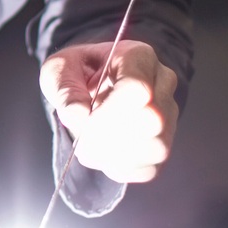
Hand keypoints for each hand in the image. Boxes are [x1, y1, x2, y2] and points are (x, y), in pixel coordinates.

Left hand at [40, 40, 178, 184]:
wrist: (92, 82)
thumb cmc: (78, 72)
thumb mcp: (59, 70)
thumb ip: (64, 89)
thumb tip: (78, 116)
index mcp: (138, 57)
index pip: (137, 89)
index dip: (108, 115)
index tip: (84, 125)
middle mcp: (162, 83)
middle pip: (153, 121)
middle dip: (112, 138)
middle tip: (83, 141)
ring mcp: (168, 113)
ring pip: (157, 147)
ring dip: (117, 158)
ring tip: (91, 149)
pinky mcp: (164, 140)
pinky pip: (152, 167)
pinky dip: (123, 170)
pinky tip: (104, 157)